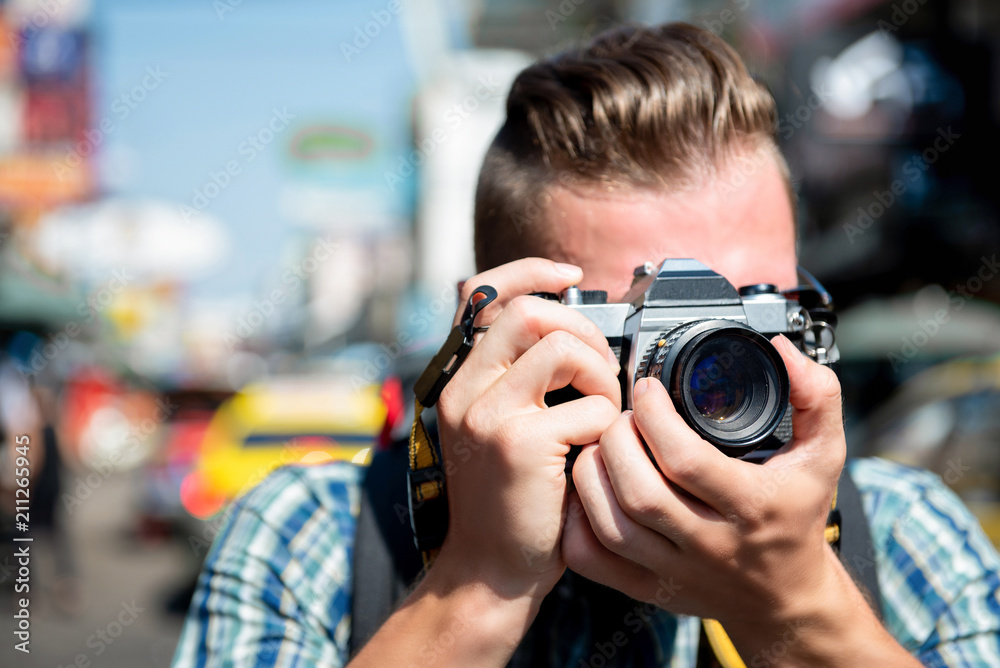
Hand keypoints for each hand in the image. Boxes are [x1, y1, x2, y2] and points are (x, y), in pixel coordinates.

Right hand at [434, 258, 621, 601]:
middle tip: (600, 369)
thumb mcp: (499, 429)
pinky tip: (595, 448)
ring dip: (599, 373)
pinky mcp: (518, 444)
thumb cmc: (511, 500)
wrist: (490, 572)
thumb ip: (519, 381)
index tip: (569, 275)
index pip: (480, 294)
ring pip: (559, 347)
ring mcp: (487, 415)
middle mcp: (465, 390)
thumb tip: (572, 331)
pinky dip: (606, 421)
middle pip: (528, 311)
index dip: (529, 271)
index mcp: (460, 380)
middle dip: (581, 330)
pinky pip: (587, 405)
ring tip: (602, 408)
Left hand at [563, 334, 879, 660]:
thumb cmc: (797, 516)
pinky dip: (577, 521)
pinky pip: (593, 560)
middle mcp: (712, 545)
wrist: (786, 598)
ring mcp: (675, 572)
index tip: (647, 389)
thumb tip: (781, 349)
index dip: (655, 417)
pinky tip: (589, 489)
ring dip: (592, 476)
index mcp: (753, 507)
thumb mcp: (824, 454)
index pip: (689, 462)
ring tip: (603, 445)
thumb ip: (816, 395)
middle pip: (641, 493)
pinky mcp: (647, 590)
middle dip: (617, 441)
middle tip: (620, 416)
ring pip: (611, 527)